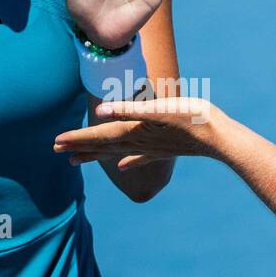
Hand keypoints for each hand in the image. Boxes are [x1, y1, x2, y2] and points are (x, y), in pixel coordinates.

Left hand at [54, 97, 228, 168]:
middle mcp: (138, 143)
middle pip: (102, 146)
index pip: (99, 136)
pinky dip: (128, 161)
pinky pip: (139, 157)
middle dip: (79, 147)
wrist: (219, 138)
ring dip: (95, 155)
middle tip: (56, 150)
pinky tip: (122, 168)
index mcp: (134, 132)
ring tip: (75, 160)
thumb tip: (101, 112)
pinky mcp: (163, 150)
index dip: (77, 138)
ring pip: (116, 153)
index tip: (56, 141)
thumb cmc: (192, 118)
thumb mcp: (160, 108)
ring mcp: (150, 149)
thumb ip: (129, 109)